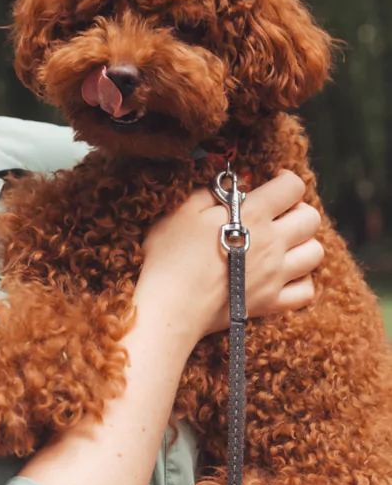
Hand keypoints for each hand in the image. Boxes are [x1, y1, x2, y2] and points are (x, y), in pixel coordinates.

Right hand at [136, 170, 323, 343]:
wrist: (171, 304)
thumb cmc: (170, 255)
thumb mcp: (181, 211)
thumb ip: (209, 192)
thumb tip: (232, 183)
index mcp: (253, 215)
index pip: (292, 187)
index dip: (286, 180)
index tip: (273, 183)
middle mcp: (273, 243)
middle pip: (311, 218)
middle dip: (298, 210)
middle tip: (278, 213)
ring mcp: (276, 275)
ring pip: (315, 253)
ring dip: (303, 244)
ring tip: (283, 244)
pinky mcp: (272, 302)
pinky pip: (306, 291)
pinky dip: (301, 281)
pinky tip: (284, 275)